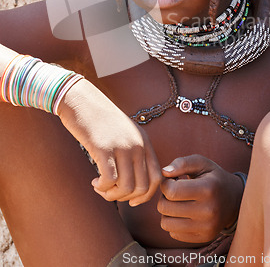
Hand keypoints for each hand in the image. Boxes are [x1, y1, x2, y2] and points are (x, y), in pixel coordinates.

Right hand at [57, 79, 161, 205]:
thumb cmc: (99, 119)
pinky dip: (102, 188)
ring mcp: (122, 146)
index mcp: (144, 141)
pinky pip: (109, 180)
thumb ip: (132, 152)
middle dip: (125, 198)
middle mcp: (137, 145)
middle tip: (110, 193)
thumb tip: (133, 182)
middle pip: (142, 187)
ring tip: (100, 187)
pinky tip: (94, 182)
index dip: (145, 196)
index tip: (130, 201)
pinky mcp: (104, 148)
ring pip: (126, 187)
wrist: (81, 99)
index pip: (156, 178)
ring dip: (111, 195)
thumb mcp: (124, 133)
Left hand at [157, 155, 243, 243]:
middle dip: (164, 197)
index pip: (171, 191)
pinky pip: (173, 234)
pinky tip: (184, 213)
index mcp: (208, 189)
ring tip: (178, 203)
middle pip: (165, 208)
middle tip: (175, 191)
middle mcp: (208, 211)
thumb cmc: (213, 177)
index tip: (173, 180)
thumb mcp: (201, 163)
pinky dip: (174, 223)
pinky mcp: (204, 238)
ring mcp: (207, 228)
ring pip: (166, 223)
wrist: (235, 199)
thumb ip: (182, 163)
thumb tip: (164, 172)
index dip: (166, 183)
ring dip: (167, 212)